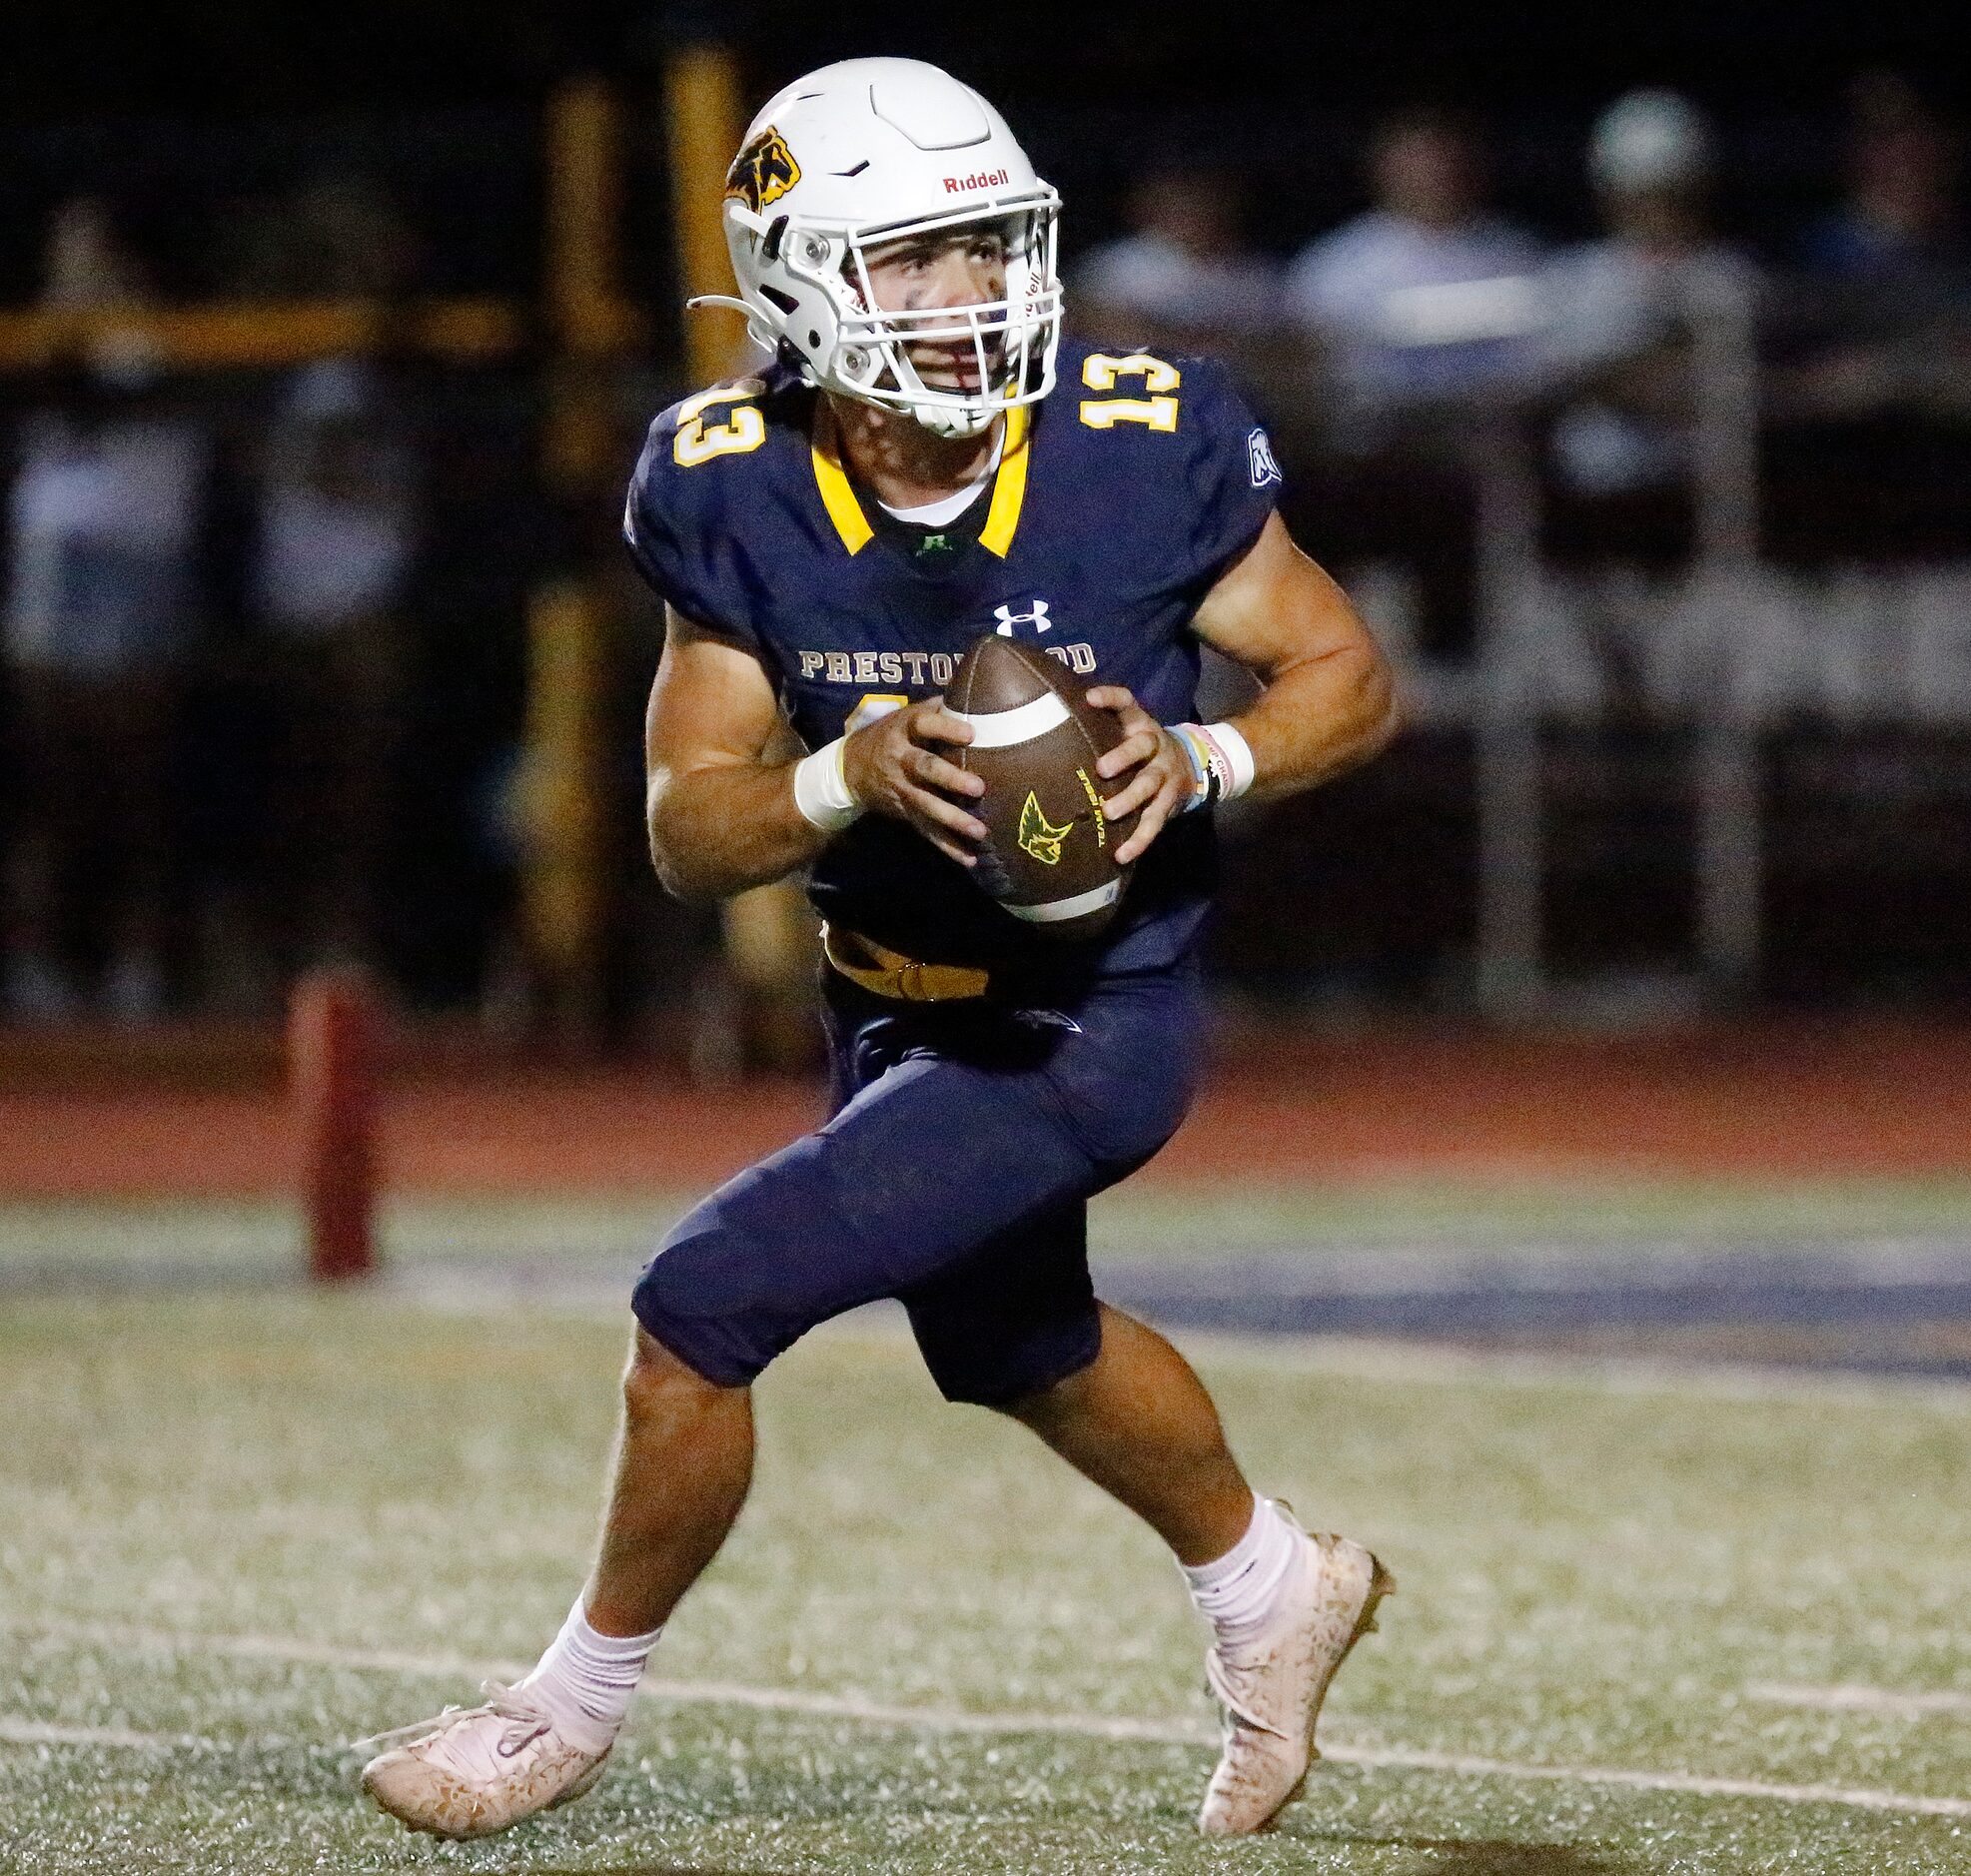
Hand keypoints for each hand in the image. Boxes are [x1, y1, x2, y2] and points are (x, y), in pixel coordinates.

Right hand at [840, 697, 985, 865]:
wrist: (849, 769)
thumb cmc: (891, 734)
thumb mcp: (906, 714)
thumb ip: (939, 708)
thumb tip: (980, 691)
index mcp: (903, 729)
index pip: (924, 724)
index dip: (946, 728)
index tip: (971, 733)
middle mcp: (900, 759)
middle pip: (925, 768)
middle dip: (950, 780)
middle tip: (978, 788)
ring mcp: (901, 789)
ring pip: (926, 805)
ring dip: (953, 820)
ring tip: (980, 831)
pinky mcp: (904, 812)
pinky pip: (926, 831)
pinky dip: (948, 847)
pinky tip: (970, 858)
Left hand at [1086, 686, 1194, 864]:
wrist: (1192, 765)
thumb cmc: (1140, 748)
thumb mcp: (1127, 730)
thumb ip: (1098, 727)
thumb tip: (1045, 720)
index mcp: (1139, 723)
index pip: (1126, 703)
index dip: (1110, 698)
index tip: (1089, 699)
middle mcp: (1155, 744)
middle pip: (1142, 746)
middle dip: (1123, 756)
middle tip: (1101, 769)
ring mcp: (1164, 774)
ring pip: (1149, 785)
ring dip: (1129, 799)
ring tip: (1108, 813)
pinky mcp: (1168, 802)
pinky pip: (1154, 821)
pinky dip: (1139, 839)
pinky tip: (1122, 855)